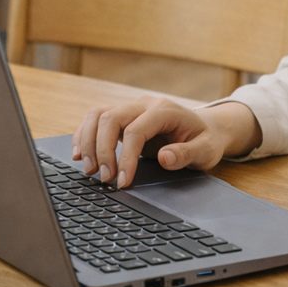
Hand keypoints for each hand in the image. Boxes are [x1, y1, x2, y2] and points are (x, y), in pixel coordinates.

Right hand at [71, 98, 260, 188]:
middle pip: (110, 118)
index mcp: (165, 110)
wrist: (207, 128)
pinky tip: (80, 154)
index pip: (135, 130)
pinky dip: (84, 135)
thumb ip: (187, 154)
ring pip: (98, 114)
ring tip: (88, 169)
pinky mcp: (123, 117)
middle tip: (103, 178)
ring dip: (88, 141)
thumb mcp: (206, 150)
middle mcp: (145, 104)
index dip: (125, 157)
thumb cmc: (206, 140)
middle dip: (102, 150)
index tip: (122, 182)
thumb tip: (165, 158)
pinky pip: (95, 119)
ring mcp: (132, 107)